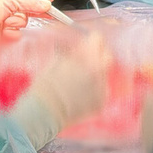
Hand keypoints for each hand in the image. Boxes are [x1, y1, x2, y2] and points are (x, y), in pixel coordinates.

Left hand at [0, 0, 53, 48]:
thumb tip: (45, 3)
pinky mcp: (5, 34)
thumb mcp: (5, 1)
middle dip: (36, 10)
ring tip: (4, 22)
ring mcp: (6, 20)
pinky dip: (11, 32)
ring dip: (15, 22)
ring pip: (23, 21)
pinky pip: (17, 33)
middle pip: (28, 7)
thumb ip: (27, 3)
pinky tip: (2, 31)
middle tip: (50, 12)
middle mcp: (6, 6)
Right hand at [10, 32, 110, 148]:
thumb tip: (79, 48)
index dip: (92, 40)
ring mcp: (101, 90)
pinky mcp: (100, 104)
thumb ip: (73, 53)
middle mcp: (99, 74)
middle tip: (88, 58)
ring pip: (104, 75)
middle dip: (99, 55)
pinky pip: (101, 91)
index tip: (88, 41)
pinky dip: (94, 89)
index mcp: (88, 60)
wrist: (45, 112)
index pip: (98, 40)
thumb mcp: (57, 61)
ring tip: (79, 79)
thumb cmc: (47, 84)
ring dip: (95, 73)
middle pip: (107, 57)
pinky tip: (80, 93)